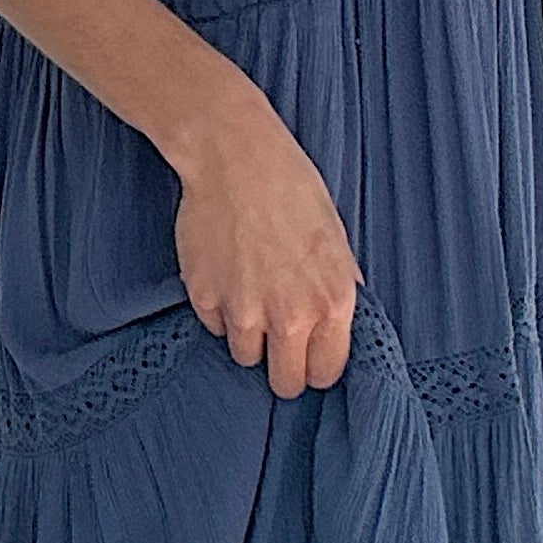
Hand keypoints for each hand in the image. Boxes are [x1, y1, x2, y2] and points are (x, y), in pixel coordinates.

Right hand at [171, 85, 362, 397]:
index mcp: (331, 303)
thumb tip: (337, 327)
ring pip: (246, 357)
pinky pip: (215, 326)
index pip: (325, 373)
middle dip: (284, 369)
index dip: (317, 367)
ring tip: (252, 296)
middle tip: (279, 346)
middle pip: (284, 383)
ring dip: (250, 336)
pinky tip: (228, 274)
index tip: (309, 358)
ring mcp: (242, 311)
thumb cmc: (292, 190)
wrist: (237, 159)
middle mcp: (289, 316)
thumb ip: (337, 291)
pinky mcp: (204, 299)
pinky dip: (221, 310)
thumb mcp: (336, 241)